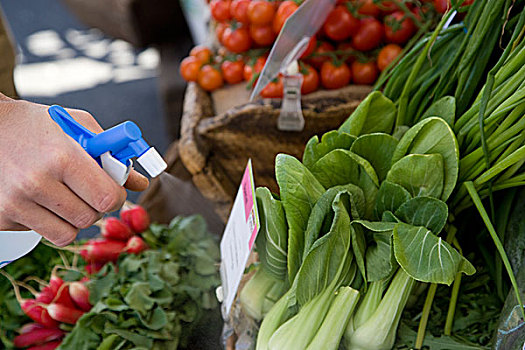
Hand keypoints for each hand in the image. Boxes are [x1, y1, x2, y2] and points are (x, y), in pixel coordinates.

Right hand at [0, 95, 148, 245]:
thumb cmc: (38, 125)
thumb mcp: (78, 127)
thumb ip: (112, 155)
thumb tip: (140, 183)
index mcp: (62, 157)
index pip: (107, 198)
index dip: (116, 197)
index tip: (111, 190)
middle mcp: (36, 182)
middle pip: (90, 218)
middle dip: (96, 207)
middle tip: (87, 191)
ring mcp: (14, 203)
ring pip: (67, 234)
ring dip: (73, 219)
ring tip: (65, 196)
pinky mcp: (0, 217)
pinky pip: (42, 234)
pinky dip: (49, 222)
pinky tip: (40, 200)